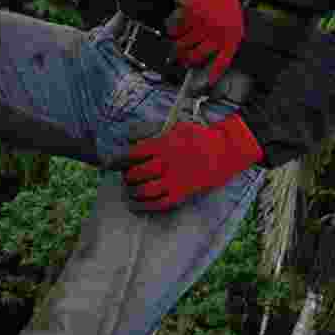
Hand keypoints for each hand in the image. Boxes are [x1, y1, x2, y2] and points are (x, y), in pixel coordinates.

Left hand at [122, 115, 263, 211]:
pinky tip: (136, 206)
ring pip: (145, 190)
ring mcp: (175, 179)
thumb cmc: (201, 137)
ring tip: (129, 192)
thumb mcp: (177, 128)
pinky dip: (145, 206)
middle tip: (125, 178)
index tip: (108, 164)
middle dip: (127, 177)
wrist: (226, 150)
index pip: (134, 154)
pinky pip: (160, 203)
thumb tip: (131, 135)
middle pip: (137, 172)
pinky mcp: (183, 193)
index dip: (118, 160)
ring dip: (133, 192)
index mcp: (164, 145)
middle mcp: (167, 163)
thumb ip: (156, 134)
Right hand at [169, 0, 243, 84]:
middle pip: (196, 56)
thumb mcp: (226, 16)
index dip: (212, 73)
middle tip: (180, 56)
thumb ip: (218, 34)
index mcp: (232, 33)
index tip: (204, 84)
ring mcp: (205, 24)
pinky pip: (176, 29)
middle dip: (186, 57)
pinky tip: (174, 24)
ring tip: (176, 38)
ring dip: (177, 42)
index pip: (222, 60)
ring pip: (183, 44)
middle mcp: (220, 31)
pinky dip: (172, 27)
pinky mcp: (191, 14)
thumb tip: (207, 54)